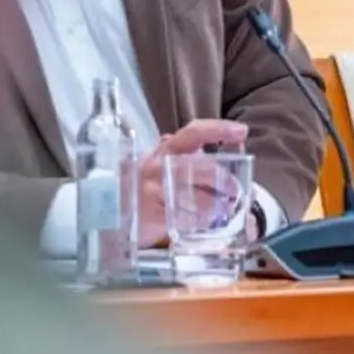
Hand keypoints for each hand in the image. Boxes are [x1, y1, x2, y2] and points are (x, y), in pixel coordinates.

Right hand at [136, 119, 247, 247]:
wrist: (112, 213)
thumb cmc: (149, 186)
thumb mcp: (169, 166)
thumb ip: (197, 158)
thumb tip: (236, 149)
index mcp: (168, 150)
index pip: (194, 133)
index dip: (219, 129)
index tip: (242, 131)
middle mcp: (160, 166)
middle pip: (202, 168)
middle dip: (225, 180)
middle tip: (237, 191)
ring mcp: (154, 190)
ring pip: (198, 196)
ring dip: (218, 205)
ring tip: (225, 210)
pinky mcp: (153, 215)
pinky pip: (186, 217)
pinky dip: (203, 222)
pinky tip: (208, 224)